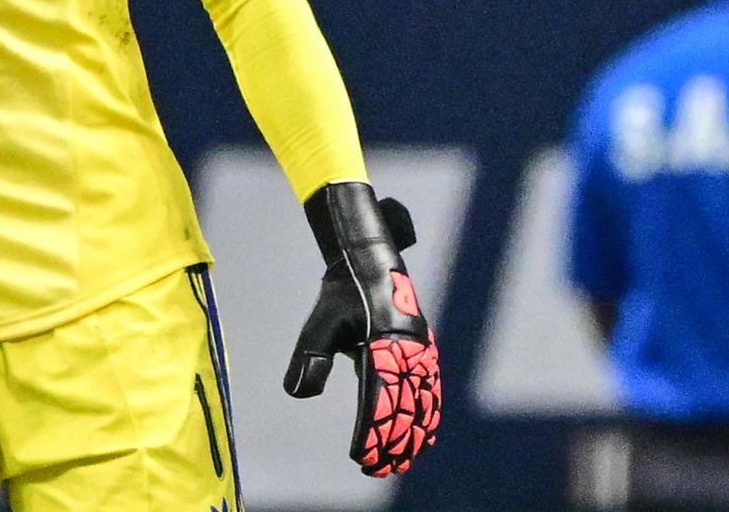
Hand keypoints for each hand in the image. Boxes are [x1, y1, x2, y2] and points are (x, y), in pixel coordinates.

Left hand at [285, 182, 441, 476]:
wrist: (370, 261)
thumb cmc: (342, 294)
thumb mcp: (320, 324)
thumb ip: (311, 358)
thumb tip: (298, 393)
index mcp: (384, 345)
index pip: (377, 400)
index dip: (369, 432)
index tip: (359, 456)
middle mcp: (408, 351)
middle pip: (403, 409)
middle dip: (391, 442)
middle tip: (376, 468)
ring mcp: (420, 352)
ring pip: (421, 403)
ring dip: (411, 434)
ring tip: (399, 460)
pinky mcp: (424, 351)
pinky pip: (430, 390)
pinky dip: (427, 416)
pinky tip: (424, 435)